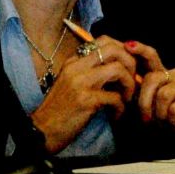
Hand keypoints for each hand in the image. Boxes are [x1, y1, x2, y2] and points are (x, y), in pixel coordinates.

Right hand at [31, 34, 136, 154]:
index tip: (128, 65)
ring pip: (118, 70)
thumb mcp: (71, 83)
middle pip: (114, 50)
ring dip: (129, 84)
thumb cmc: (59, 109)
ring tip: (127, 98)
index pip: (104, 41)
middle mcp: (76, 67)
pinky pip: (115, 97)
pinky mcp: (86, 100)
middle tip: (132, 79)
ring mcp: (80, 83)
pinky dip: (121, 106)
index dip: (123, 49)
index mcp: (73, 62)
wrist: (41, 132)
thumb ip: (90, 71)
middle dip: (131, 63)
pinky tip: (117, 114)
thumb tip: (118, 65)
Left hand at [125, 40, 174, 141]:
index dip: (140, 50)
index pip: (152, 57)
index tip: (128, 45)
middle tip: (148, 120)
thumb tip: (131, 81)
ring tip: (168, 121)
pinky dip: (172, 121)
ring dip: (160, 115)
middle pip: (152, 79)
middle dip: (144, 103)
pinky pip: (174, 109)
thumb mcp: (155, 108)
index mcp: (165, 76)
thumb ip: (143, 95)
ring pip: (163, 95)